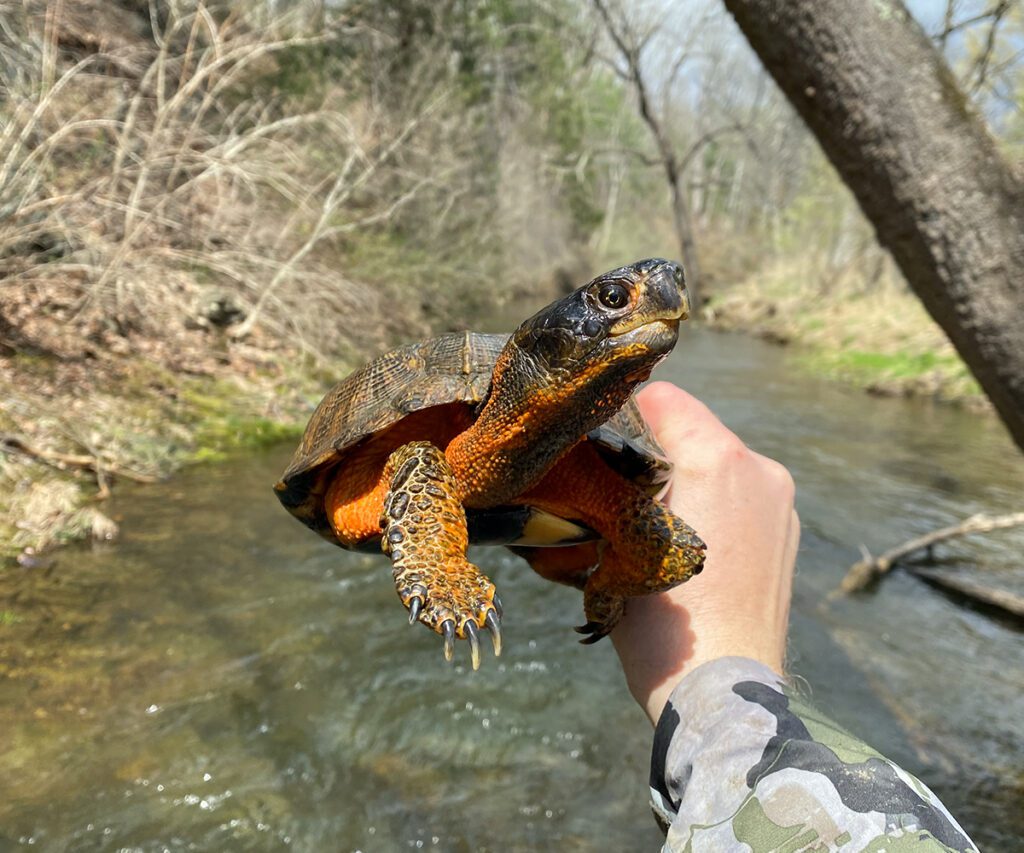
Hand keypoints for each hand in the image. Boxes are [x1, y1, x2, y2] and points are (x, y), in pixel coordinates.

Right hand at [611, 382, 798, 723]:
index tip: (602, 437)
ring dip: (690, 476)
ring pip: (721, 461)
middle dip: (657, 449)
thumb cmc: (660, 626)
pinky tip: (695, 543)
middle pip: (694, 430)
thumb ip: (617, 487)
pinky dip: (717, 501)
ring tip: (660, 521)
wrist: (722, 690)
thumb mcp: (620, 545)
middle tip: (624, 487)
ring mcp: (781, 500)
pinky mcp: (788, 529)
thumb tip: (604, 465)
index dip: (626, 413)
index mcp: (717, 460)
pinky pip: (743, 492)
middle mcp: (759, 468)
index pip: (664, 399)